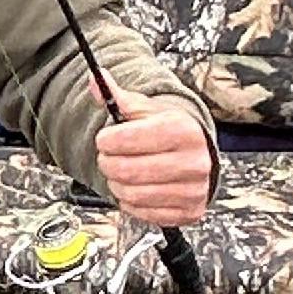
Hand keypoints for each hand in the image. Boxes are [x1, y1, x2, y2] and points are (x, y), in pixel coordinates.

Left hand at [96, 105, 214, 227]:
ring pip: (133, 195)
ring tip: (121, 174)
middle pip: (127, 171)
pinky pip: (143, 213)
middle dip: (108, 164)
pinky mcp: (189, 212)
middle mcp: (194, 161)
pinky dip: (131, 203)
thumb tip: (96, 80)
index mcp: (183, 130)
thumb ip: (118, 97)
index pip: (128, 139)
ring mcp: (193, 190)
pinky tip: (135, 188)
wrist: (196, 153)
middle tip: (108, 158)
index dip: (107, 140)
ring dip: (116, 185)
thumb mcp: (146, 110)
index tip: (105, 139)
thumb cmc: (168, 131)